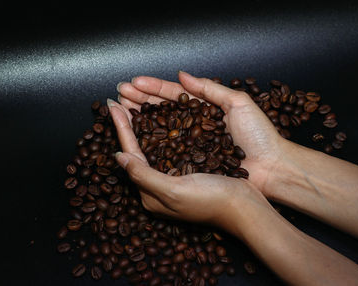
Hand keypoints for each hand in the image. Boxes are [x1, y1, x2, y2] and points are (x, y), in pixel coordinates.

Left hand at [107, 98, 273, 237]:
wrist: (245, 207)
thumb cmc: (212, 201)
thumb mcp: (172, 191)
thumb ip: (143, 175)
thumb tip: (119, 157)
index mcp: (151, 193)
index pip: (130, 153)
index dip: (121, 127)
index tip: (113, 105)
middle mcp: (159, 185)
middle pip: (139, 148)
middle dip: (130, 123)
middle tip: (122, 100)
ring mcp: (174, 178)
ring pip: (153, 145)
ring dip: (144, 124)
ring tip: (136, 104)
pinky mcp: (189, 172)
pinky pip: (170, 147)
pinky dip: (163, 130)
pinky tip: (162, 119)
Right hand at [116, 71, 286, 193]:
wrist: (272, 168)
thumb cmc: (259, 136)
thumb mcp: (238, 103)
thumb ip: (209, 88)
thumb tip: (181, 74)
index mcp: (204, 108)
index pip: (174, 95)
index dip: (153, 88)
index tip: (133, 83)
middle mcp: (193, 125)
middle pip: (162, 109)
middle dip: (141, 100)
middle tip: (120, 93)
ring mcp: (190, 144)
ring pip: (160, 127)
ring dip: (140, 117)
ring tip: (122, 108)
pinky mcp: (190, 162)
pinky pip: (167, 150)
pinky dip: (151, 142)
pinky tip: (136, 135)